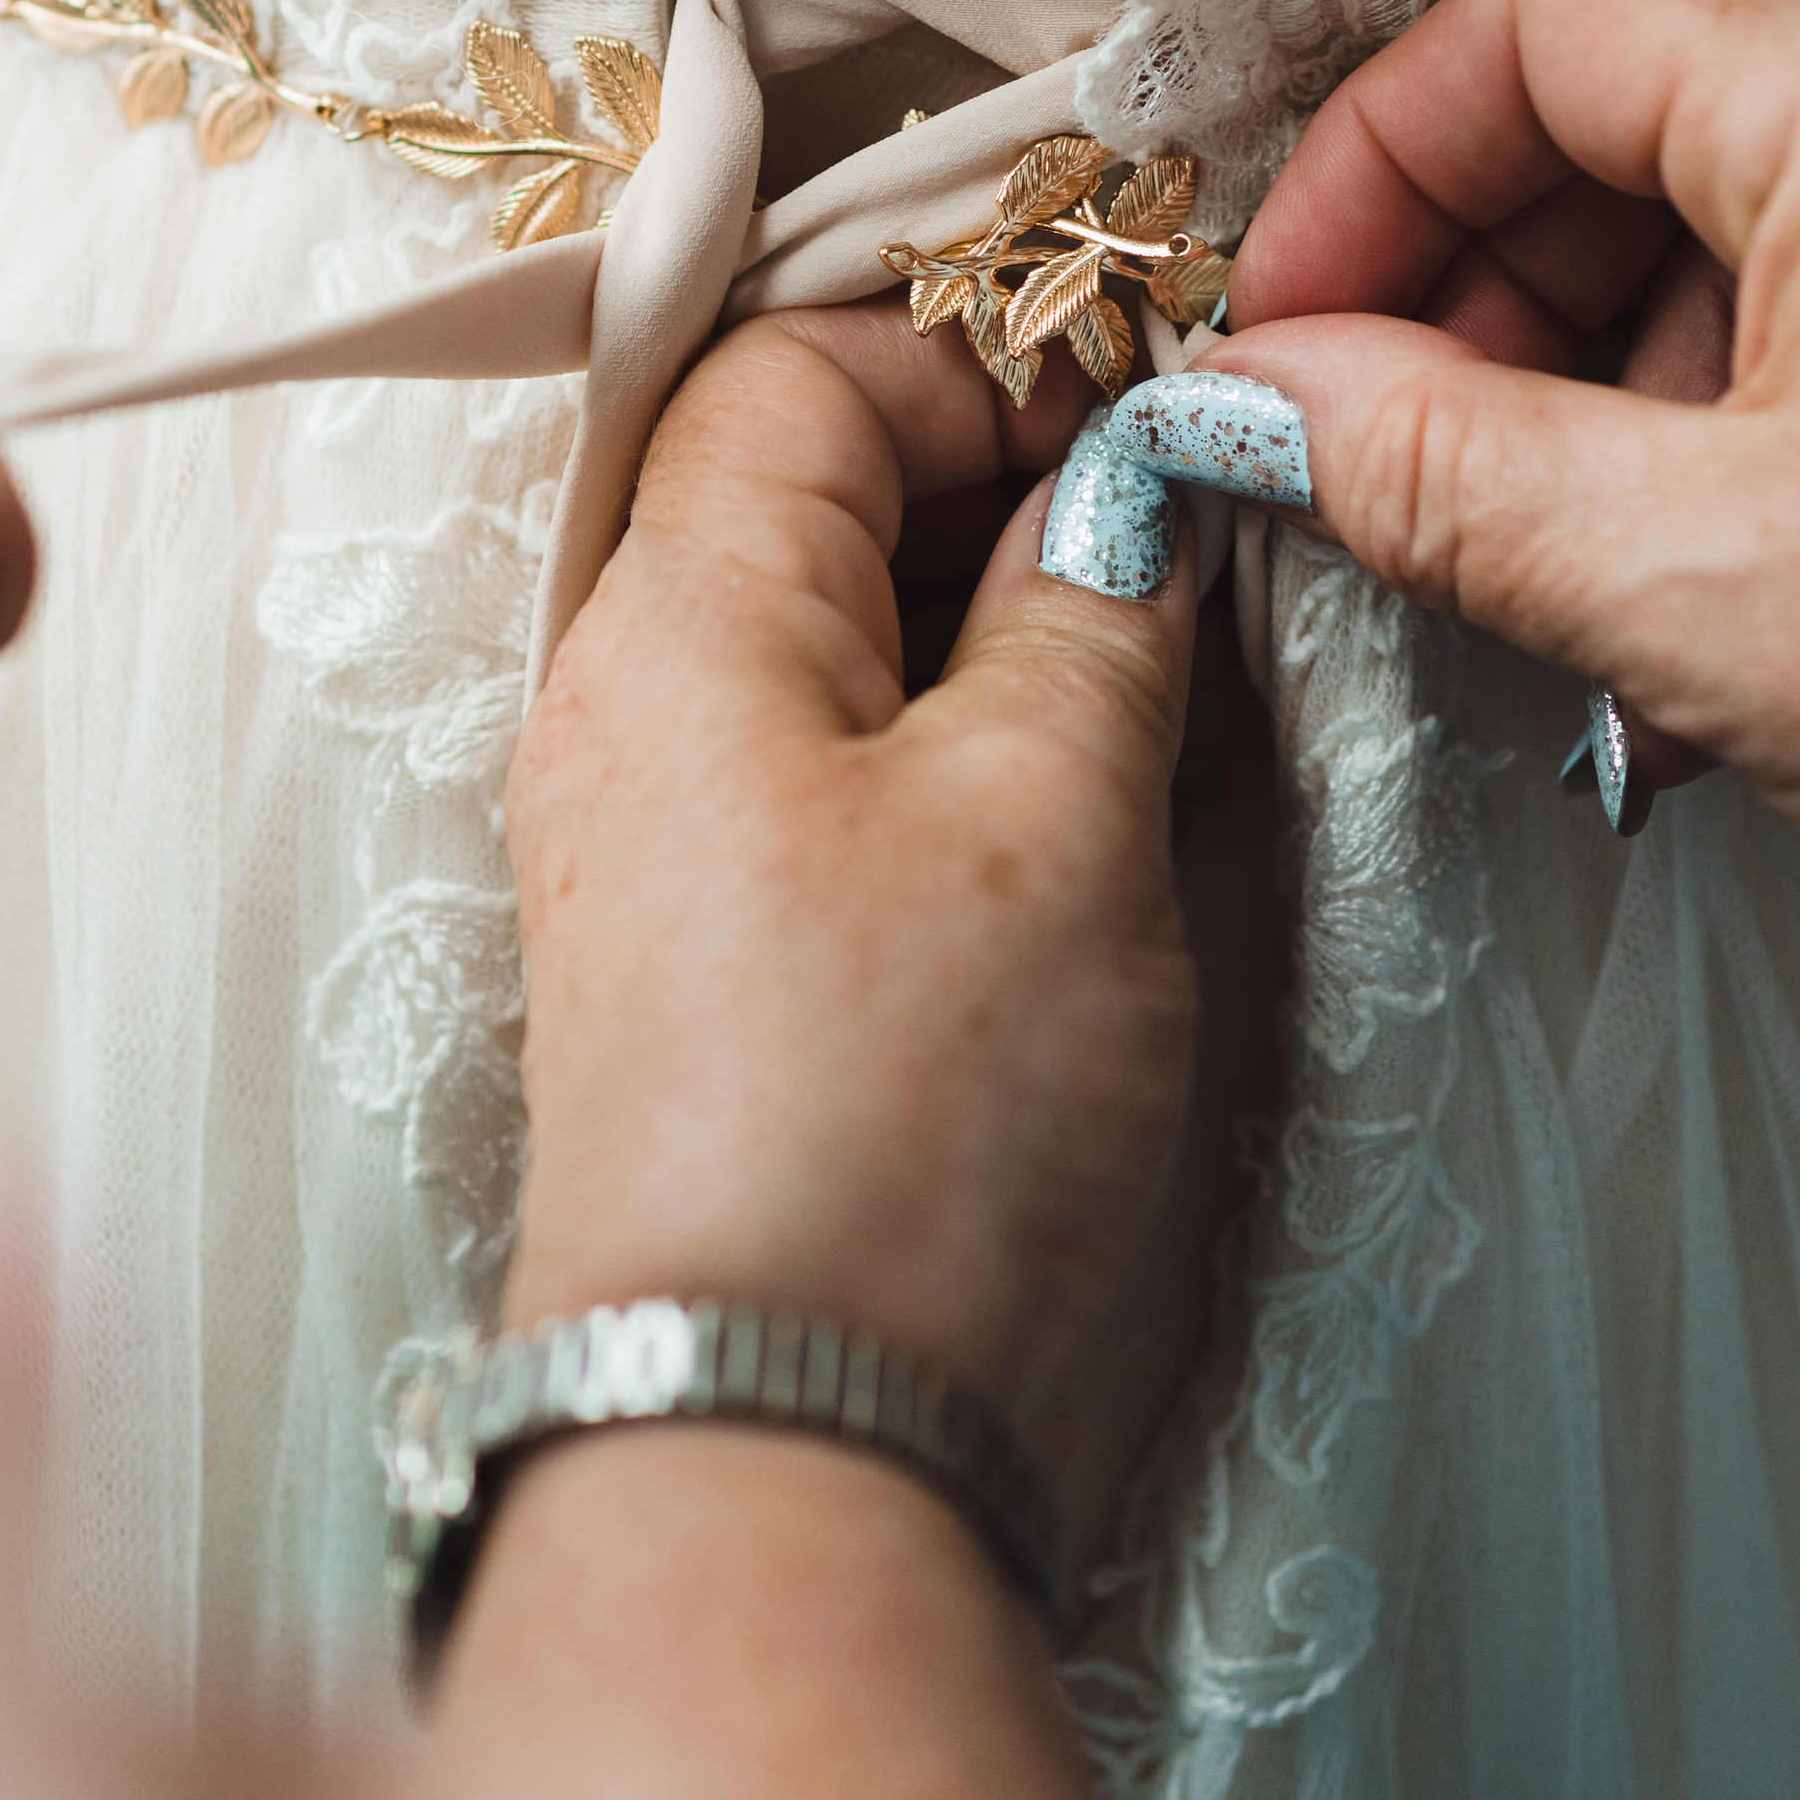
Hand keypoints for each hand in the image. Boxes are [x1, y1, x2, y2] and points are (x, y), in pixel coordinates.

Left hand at [504, 308, 1200, 1466]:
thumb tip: (1129, 499)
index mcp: (675, 624)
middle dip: (990, 470)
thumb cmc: (902, 1121)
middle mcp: (628, 709)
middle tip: (1171, 524)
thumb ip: (1097, 609)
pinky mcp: (712, 955)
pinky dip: (952, 726)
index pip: (794, 371)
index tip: (1138, 415)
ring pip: (825, 628)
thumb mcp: (1055, 814)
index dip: (976, 355)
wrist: (784, 1444)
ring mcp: (659, 838)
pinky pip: (827, 760)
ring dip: (985, 607)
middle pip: (796, 488)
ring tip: (1151, 659)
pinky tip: (1074, 788)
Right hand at [1214, 0, 1799, 941]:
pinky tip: (1671, 584)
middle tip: (1379, 444)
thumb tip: (1261, 402)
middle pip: (1625, 97)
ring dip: (1585, 368)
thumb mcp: (1705, 593)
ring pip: (1725, 206)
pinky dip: (1712, 410)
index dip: (1370, 164)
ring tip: (1534, 558)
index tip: (1292, 323)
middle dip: (1470, 280)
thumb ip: (1434, 473)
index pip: (1536, 19)